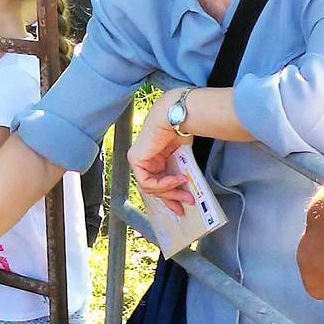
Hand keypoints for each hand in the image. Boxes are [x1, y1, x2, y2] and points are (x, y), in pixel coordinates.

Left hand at [128, 94, 189, 215]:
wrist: (176, 116)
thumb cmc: (181, 130)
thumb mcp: (183, 158)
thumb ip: (180, 173)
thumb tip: (188, 190)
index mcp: (154, 158)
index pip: (158, 183)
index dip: (170, 196)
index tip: (182, 205)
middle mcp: (144, 160)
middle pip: (154, 188)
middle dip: (171, 199)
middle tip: (184, 206)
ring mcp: (138, 160)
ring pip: (150, 188)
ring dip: (170, 192)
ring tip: (186, 192)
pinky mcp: (135, 160)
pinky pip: (147, 182)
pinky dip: (163, 184)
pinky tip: (176, 180)